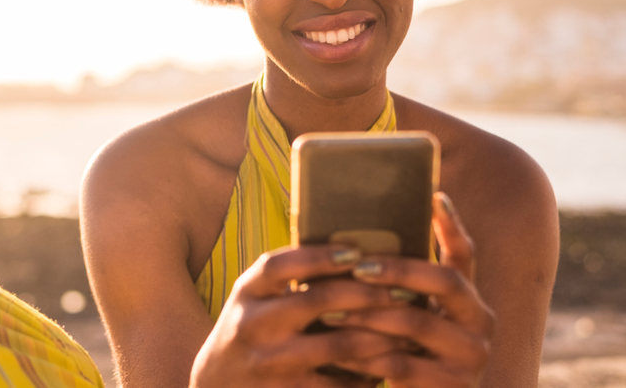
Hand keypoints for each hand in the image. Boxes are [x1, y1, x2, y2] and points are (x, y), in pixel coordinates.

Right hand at [189, 243, 405, 386]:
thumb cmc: (249, 329)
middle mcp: (253, 324)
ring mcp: (270, 362)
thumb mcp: (253, 297)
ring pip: (337, 346)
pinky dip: (366, 375)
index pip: (282, 265)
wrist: (216, 384)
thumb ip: (286, 277)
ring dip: (379, 336)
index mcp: (247, 291)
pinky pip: (337, 385)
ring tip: (409, 328)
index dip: (320, 257)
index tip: (357, 253)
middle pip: (316, 301)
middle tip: (404, 290)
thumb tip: (349, 250)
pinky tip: (388, 365)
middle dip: (366, 294)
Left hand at [319, 192, 494, 386]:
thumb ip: (401, 289)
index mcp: (470, 299)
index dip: (451, 225)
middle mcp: (481, 323)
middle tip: (358, 267)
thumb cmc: (407, 355)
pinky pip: (401, 363)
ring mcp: (472, 356)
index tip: (433, 196)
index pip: (466, 254)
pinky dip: (366, 354)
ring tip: (331, 310)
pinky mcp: (452, 387)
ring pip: (416, 322)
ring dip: (368, 314)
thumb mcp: (410, 318)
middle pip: (445, 281)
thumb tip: (360, 239)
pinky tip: (338, 350)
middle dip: (398, 269)